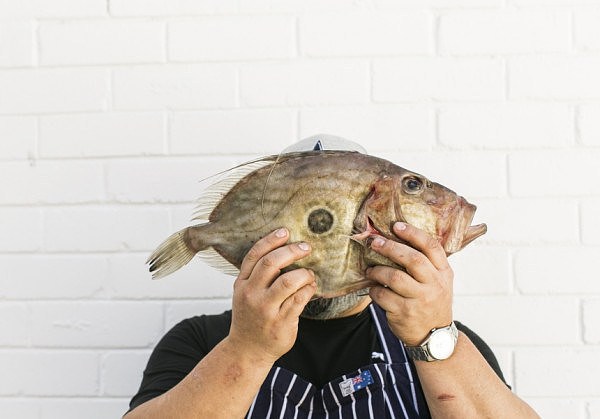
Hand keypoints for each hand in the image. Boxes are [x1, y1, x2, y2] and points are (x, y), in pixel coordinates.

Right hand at [228, 228, 316, 363]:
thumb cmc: (250, 317)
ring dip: (304, 273)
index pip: (254, 255)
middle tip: (305, 247)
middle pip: (272, 263)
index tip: (285, 231)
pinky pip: (300, 299)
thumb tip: (283, 249)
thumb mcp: (244, 294)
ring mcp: (266, 309)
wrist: (247, 351)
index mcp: (242, 284)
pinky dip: (309, 289)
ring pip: (289, 281)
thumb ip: (257, 275)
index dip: (270, 240)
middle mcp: (252, 295)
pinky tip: (311, 287)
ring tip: (309, 274)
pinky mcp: (281, 322)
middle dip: (292, 251)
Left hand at [367, 222, 452, 345]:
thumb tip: (399, 237)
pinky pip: (383, 295)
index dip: (413, 234)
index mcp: (443, 273)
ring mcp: (420, 300)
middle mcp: (434, 285)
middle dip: (390, 248)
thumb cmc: (432, 301)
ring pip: (394, 277)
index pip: (431, 247)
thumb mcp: (440, 281)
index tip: (396, 226)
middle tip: (375, 243)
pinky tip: (372, 289)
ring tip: (370, 270)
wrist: (435, 336)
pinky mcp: (404, 313)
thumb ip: (427, 263)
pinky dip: (374, 290)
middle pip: (412, 260)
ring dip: (377, 270)